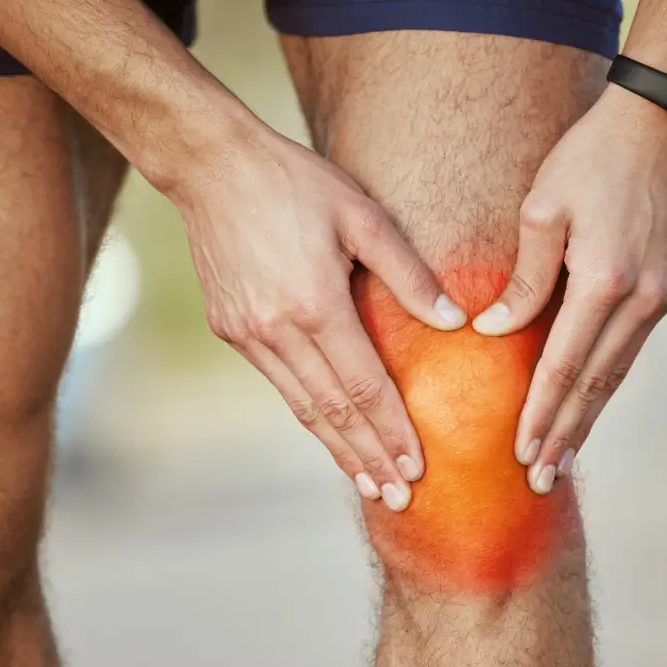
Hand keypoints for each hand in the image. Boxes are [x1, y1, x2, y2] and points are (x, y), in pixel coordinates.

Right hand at [171, 119, 465, 510]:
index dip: (393, 430)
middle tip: (398, 498)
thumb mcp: (362, 215)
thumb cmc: (296, 182)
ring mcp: (247, 334)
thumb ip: (409, 274)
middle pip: (332, 411)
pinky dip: (308, 414)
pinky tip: (329, 431)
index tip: (418, 468)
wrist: (212, 167)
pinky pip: (278, 383)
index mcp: (315, 302)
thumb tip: (454, 323)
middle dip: (369, 458)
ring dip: (337, 448)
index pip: (364, 386)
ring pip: (301, 406)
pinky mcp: (230, 329)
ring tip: (368, 483)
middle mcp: (276, 330)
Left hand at [472, 84, 666, 493]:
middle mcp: (640, 299)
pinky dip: (607, 384)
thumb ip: (522, 280)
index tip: (521, 452)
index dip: (540, 414)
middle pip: (596, 385)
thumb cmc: (593, 158)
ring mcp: (663, 297)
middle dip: (566, 436)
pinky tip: (589, 404)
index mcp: (603, 281)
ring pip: (618, 374)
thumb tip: (494, 333)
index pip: (563, 367)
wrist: (660, 124)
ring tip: (563, 457)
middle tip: (541, 479)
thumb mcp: (542, 211)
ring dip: (588, 418)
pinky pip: (630, 350)